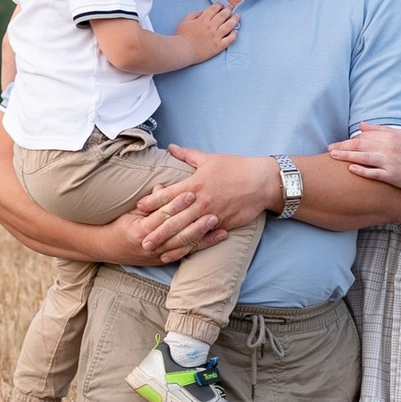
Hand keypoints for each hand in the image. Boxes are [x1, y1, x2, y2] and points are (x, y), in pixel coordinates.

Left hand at [133, 146, 274, 250]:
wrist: (262, 182)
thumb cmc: (236, 167)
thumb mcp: (210, 158)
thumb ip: (187, 155)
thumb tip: (170, 147)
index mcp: (195, 184)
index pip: (168, 194)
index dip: (152, 201)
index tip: (138, 208)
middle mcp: (201, 201)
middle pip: (173, 217)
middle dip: (155, 229)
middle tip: (139, 238)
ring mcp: (211, 215)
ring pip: (185, 231)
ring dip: (168, 242)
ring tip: (153, 250)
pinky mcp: (222, 225)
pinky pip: (202, 238)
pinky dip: (188, 247)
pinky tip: (178, 254)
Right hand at [171, 1, 237, 63]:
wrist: (183, 50)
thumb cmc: (182, 37)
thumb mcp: (185, 21)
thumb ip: (194, 14)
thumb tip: (202, 12)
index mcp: (203, 19)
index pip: (214, 9)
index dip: (219, 5)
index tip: (221, 5)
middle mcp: (211, 26)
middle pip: (223, 15)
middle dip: (228, 9)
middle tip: (231, 7)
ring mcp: (216, 36)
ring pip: (229, 25)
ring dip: (234, 19)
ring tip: (237, 16)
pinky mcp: (218, 46)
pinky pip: (229, 39)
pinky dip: (234, 34)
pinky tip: (235, 31)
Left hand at [329, 123, 400, 194]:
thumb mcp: (399, 136)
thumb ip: (379, 130)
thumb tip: (361, 125)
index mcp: (390, 136)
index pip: (364, 136)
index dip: (349, 140)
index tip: (337, 143)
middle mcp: (389, 147)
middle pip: (361, 145)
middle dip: (343, 146)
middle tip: (329, 149)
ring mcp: (390, 162)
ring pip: (364, 158)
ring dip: (347, 156)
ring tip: (334, 156)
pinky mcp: (392, 175)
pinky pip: (373, 173)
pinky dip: (362, 170)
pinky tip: (351, 168)